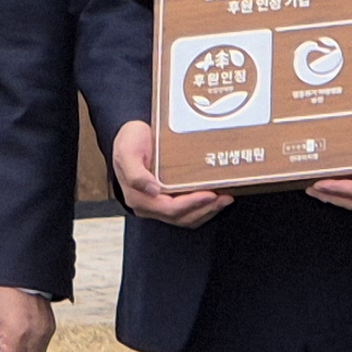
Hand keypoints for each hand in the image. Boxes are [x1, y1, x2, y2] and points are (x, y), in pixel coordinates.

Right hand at [109, 118, 231, 229]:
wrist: (127, 134)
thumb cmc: (128, 140)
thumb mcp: (127, 152)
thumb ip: (136, 174)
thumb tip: (152, 190)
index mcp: (139, 197)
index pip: (170, 209)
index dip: (192, 204)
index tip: (210, 194)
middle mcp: (148, 205)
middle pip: (181, 217)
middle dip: (206, 209)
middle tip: (225, 198)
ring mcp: (157, 204)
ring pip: (186, 217)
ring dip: (207, 211)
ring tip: (224, 199)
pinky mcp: (165, 199)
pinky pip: (185, 210)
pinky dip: (201, 207)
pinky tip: (213, 198)